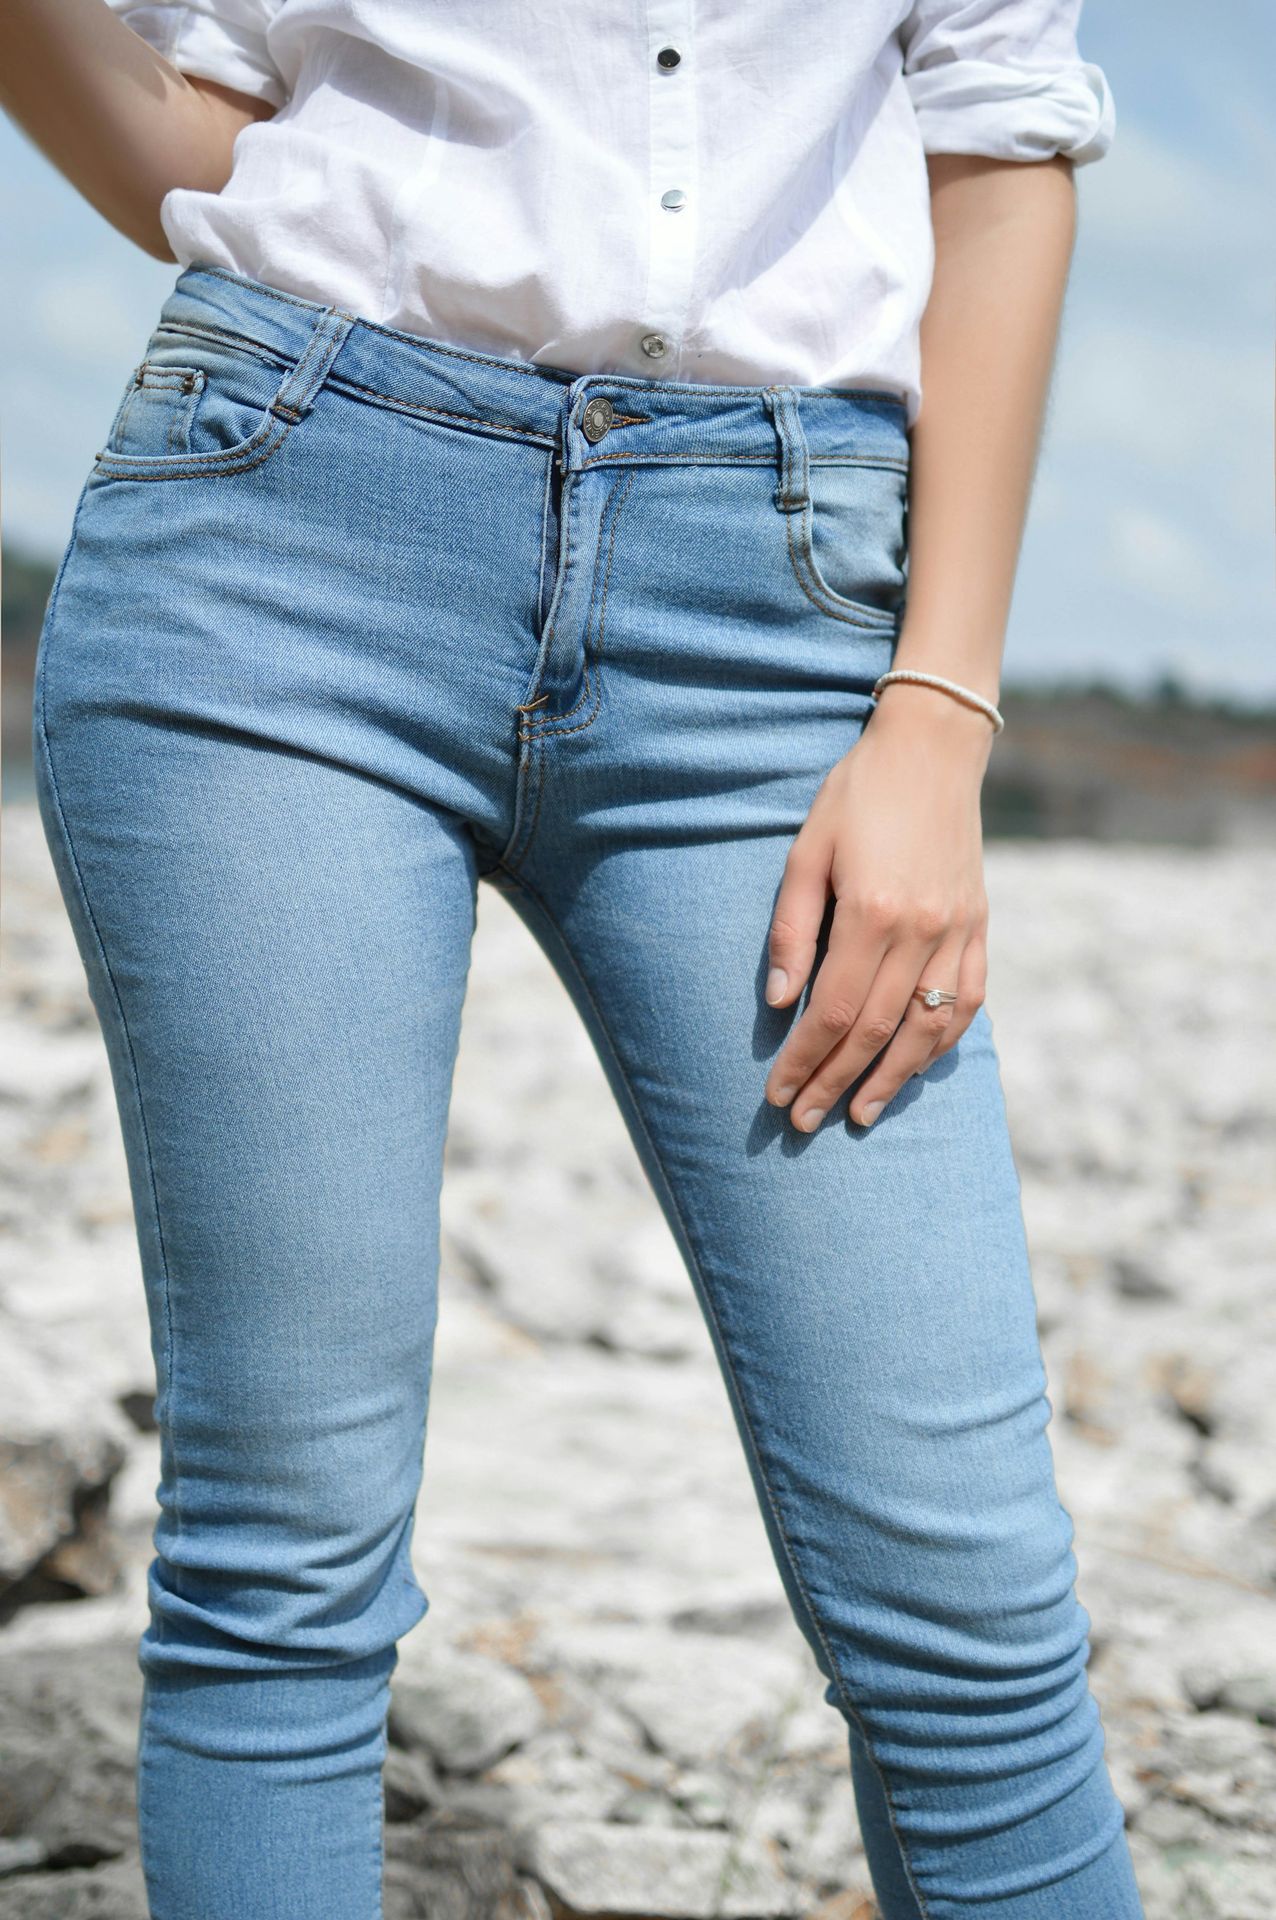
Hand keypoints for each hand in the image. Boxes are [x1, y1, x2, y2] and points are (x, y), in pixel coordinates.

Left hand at [763, 684, 993, 1129]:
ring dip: (893, 1078)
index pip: (832, 1012)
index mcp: (874, 913)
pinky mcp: (979, 925)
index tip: (777, 1093)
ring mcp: (958, 931)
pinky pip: (967, 1000)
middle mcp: (923, 931)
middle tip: (804, 1121)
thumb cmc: (857, 794)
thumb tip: (780, 1004)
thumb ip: (792, 929)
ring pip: (928, 1028)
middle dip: (836, 1082)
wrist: (933, 749)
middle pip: (875, 1031)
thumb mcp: (806, 851)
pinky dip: (940, 1041)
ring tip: (861, 1112)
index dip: (803, 1060)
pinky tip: (914, 1065)